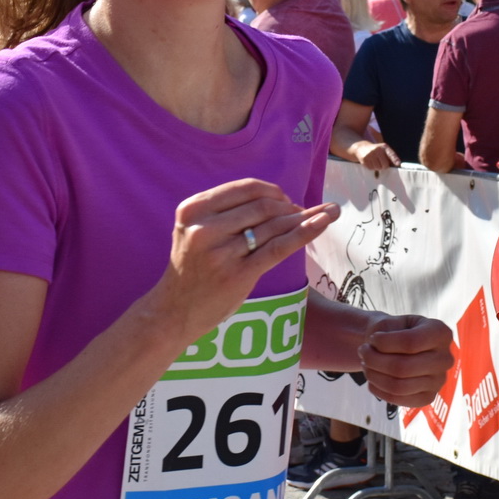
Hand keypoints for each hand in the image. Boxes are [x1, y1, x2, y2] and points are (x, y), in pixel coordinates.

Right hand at [154, 179, 339, 342]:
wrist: (174, 310)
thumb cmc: (193, 266)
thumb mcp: (195, 229)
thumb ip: (227, 211)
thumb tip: (282, 198)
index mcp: (193, 209)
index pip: (244, 188)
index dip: (272, 191)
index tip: (286, 199)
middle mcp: (204, 228)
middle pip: (262, 206)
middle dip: (289, 207)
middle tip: (303, 213)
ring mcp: (221, 253)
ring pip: (274, 227)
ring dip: (303, 218)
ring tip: (325, 214)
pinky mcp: (238, 275)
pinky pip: (279, 248)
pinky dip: (305, 232)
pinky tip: (324, 222)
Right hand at [350, 140, 400, 170]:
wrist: (361, 147)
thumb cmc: (375, 150)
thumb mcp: (382, 150)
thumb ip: (389, 156)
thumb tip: (396, 165)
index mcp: (384, 147)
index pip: (391, 154)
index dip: (394, 159)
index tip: (398, 163)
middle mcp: (377, 150)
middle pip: (385, 165)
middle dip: (384, 166)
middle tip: (381, 164)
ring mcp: (370, 155)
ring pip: (378, 168)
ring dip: (377, 167)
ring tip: (374, 162)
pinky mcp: (365, 159)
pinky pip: (371, 168)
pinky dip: (372, 168)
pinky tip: (370, 162)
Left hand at [359, 314, 453, 405]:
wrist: (400, 346)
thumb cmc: (395, 331)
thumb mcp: (392, 321)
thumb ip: (386, 331)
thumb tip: (376, 349)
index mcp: (441, 333)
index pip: (411, 342)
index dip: (385, 342)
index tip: (372, 339)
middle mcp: (445, 358)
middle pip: (403, 367)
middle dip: (374, 360)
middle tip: (362, 351)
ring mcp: (439, 380)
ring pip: (399, 386)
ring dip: (374, 376)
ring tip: (365, 365)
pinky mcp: (429, 397)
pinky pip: (399, 399)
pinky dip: (379, 390)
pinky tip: (371, 380)